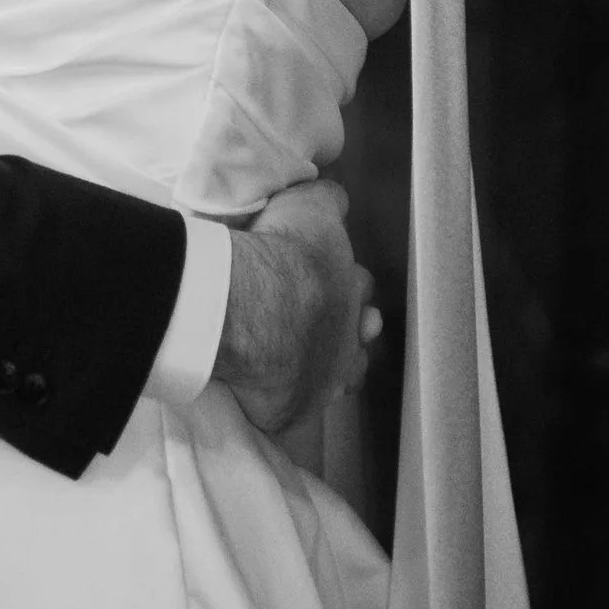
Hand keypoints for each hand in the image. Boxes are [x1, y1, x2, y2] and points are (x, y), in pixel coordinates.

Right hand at [211, 179, 379, 439]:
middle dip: (348, 326)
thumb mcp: (309, 205)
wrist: (250, 305)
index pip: (359, 284)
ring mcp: (327, 380)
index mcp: (352, 288)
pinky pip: (295, 409)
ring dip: (327, 370)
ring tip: (303, 362)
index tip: (327, 276)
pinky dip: (285, 401)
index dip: (346, 280)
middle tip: (320, 319)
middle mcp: (349, 338)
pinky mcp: (296, 411)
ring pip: (339, 379)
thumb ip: (327, 200)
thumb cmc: (283, 250)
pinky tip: (271, 395)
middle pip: (359, 334)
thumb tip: (336, 197)